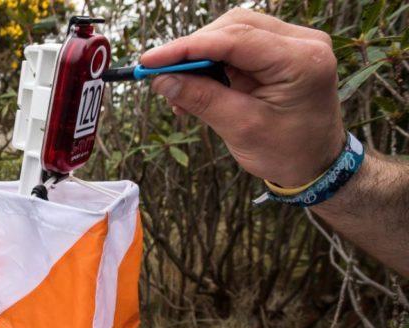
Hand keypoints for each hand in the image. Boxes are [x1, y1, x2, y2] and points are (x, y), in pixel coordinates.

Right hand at [140, 8, 345, 186]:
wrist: (316, 162)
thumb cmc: (287, 151)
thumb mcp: (241, 128)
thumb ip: (202, 99)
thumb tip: (162, 80)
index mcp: (302, 61)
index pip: (236, 39)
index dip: (188, 48)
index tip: (150, 60)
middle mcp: (303, 42)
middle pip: (234, 27)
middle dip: (193, 50)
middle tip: (159, 74)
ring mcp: (293, 43)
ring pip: (233, 32)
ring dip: (200, 56)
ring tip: (177, 88)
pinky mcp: (281, 51)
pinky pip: (238, 45)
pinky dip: (212, 63)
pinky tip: (195, 86)